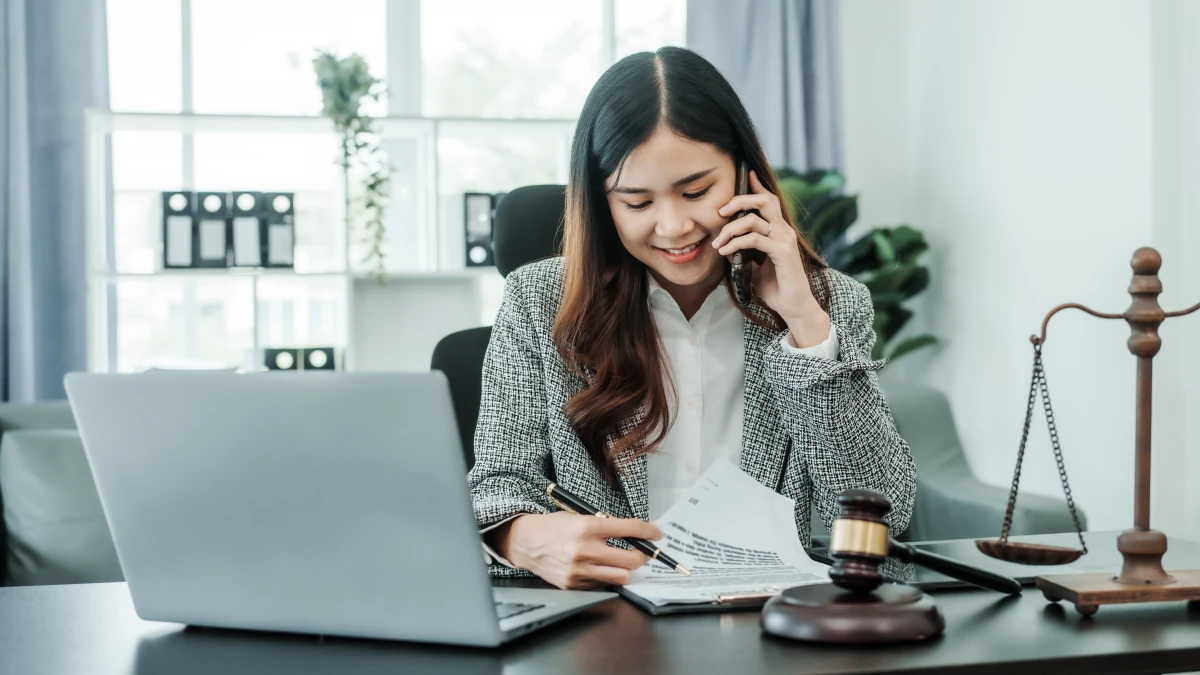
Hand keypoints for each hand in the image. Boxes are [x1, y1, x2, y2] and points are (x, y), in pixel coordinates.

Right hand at [487, 512, 660, 589]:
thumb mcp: (580, 516)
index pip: (629, 529)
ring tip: (623, 561)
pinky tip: (602, 568)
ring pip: (622, 576)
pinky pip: (603, 584)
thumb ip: (606, 525)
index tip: (656, 533)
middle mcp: (585, 550)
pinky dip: (607, 577)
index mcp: (587, 527)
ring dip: (627, 569)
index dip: (648, 531)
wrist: (526, 543)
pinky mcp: (574, 584)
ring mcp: (580, 570)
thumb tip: (636, 530)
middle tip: (644, 551)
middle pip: (632, 559)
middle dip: (644, 555)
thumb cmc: (555, 527)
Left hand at [713, 170, 830, 345]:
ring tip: (718, 241)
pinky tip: (726, 252)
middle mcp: (785, 231)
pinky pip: (755, 239)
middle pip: (765, 200)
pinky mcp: (783, 252)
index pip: (770, 201)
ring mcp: (785, 240)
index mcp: (779, 231)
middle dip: (740, 199)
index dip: (758, 186)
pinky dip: (736, 243)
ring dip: (731, 228)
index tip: (746, 174)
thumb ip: (744, 256)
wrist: (794, 308)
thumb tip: (726, 248)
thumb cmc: (777, 289)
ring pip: (755, 218)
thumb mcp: (755, 269)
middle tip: (721, 211)